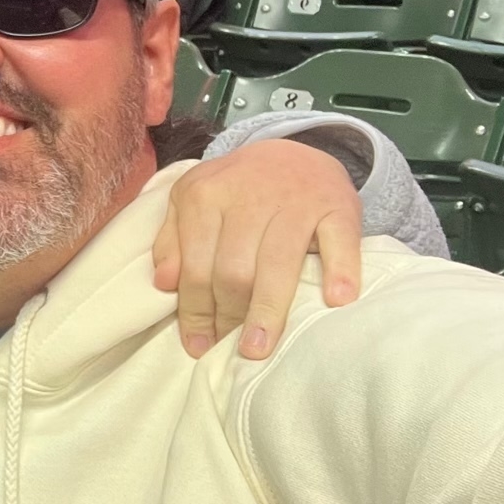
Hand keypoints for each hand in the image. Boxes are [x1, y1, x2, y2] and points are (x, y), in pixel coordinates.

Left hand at [152, 138, 362, 361]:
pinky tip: (335, 300)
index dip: (195, 312)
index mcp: (203, 196)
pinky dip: (339, 270)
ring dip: (268, 310)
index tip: (198, 346)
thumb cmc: (235, 190)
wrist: (293, 152)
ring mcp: (295, 201)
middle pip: (233, 271)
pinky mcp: (337, 204)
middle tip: (233, 351)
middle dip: (230, 316)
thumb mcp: (191, 202)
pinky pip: (339, 240)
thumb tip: (163, 284)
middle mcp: (247, 196)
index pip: (196, 267)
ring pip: (278, 263)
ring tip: (259, 348)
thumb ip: (171, 240)